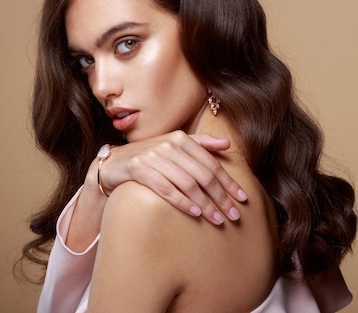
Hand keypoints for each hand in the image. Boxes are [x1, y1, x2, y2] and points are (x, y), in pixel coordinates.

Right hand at [96, 130, 247, 224]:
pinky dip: (182, 201)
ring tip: (217, 219)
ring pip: (187, 183)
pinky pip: (165, 188)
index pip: (212, 164)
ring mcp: (153, 156)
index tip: (243, 199)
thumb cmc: (150, 157)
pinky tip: (195, 213)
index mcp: (181, 139)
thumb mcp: (174, 146)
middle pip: (203, 175)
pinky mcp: (139, 169)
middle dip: (221, 197)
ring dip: (205, 204)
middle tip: (233, 215)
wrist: (114, 164)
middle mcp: (169, 145)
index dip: (229, 182)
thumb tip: (227, 144)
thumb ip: (201, 144)